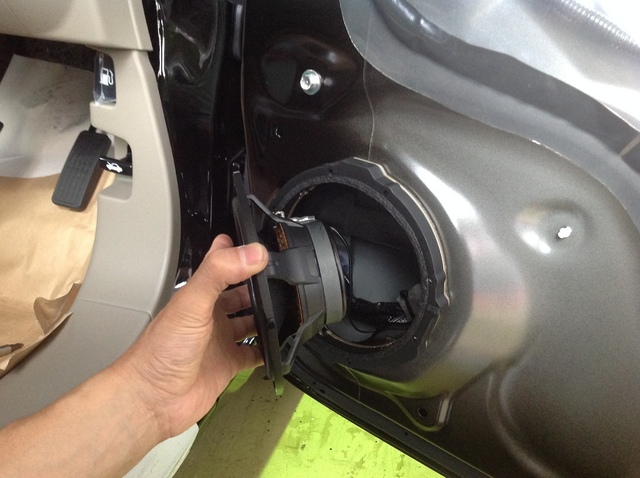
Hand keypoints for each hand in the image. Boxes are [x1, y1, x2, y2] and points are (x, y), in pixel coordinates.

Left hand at [111, 235, 267, 439]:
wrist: (152, 399)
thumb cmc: (159, 352)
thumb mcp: (191, 302)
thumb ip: (219, 273)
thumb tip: (252, 252)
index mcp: (199, 296)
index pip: (222, 266)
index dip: (239, 255)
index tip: (263, 246)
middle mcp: (210, 315)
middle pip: (241, 294)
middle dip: (260, 287)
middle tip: (283, 279)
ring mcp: (220, 340)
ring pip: (250, 322)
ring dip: (267, 316)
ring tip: (288, 309)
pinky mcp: (228, 364)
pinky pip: (254, 353)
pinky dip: (268, 350)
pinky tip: (279, 346)